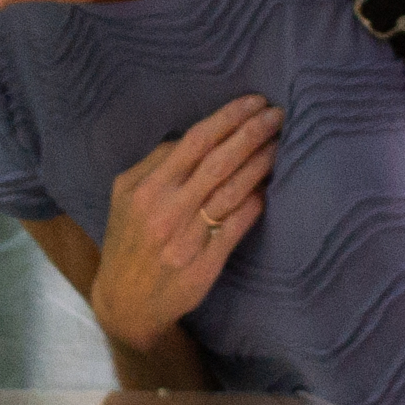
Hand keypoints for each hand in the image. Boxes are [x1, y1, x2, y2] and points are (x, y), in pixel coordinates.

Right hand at [90, 97, 279, 353]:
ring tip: (279, 144)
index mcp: (145, 187)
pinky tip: (269, 185)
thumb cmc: (129, 240)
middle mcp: (166, 210)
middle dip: (252, 133)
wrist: (126, 302)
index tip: (254, 102)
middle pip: (218, 161)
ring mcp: (187, 238)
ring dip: (260, 163)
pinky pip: (237, 224)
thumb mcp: (126, 196)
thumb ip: (156, 163)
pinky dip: (255, 201)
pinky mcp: (205, 263)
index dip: (228, 118)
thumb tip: (197, 137)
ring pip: (232, 191)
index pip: (194, 141)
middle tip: (278, 115)